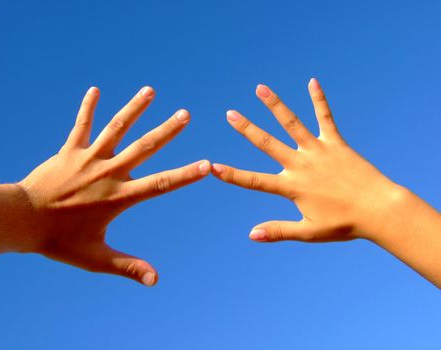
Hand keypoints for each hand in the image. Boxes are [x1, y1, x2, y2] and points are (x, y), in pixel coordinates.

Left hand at [16, 86, 209, 285]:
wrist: (21, 220)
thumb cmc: (59, 240)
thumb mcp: (96, 257)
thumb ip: (128, 266)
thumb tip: (156, 280)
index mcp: (119, 197)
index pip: (161, 184)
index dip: (186, 175)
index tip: (207, 164)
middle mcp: (108, 173)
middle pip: (144, 147)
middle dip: (167, 130)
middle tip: (185, 114)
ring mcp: (88, 158)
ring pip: (116, 128)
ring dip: (134, 108)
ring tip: (150, 90)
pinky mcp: (69, 151)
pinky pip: (81, 125)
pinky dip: (88, 107)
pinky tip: (95, 89)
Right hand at [212, 79, 402, 242]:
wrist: (379, 210)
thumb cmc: (343, 224)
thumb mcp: (308, 231)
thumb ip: (278, 231)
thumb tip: (250, 235)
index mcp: (292, 186)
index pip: (254, 180)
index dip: (232, 174)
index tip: (212, 166)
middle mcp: (300, 164)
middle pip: (267, 143)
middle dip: (246, 128)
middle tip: (230, 113)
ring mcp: (318, 151)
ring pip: (291, 123)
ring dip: (274, 105)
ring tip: (260, 88)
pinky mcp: (336, 143)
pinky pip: (325, 118)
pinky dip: (318, 100)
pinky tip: (312, 82)